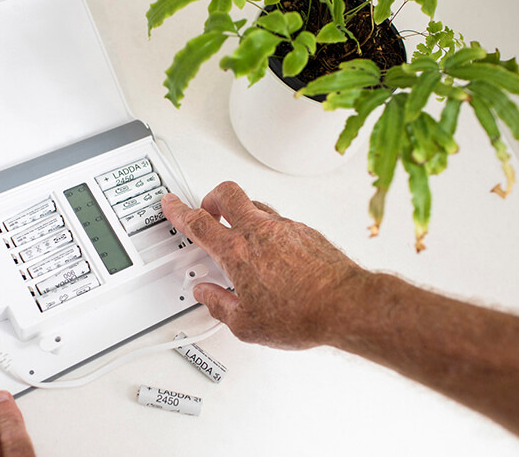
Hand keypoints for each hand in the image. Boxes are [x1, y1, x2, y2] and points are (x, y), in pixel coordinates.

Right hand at [161, 181, 369, 349]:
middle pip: (227, 194)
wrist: (346, 306)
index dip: (180, 211)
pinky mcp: (306, 232)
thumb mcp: (246, 324)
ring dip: (241, 213)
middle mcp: (259, 232)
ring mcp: (285, 228)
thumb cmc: (301, 313)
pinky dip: (267, 229)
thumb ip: (219, 305)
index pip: (199, 223)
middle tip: (206, 209)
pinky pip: (279, 221)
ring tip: (240, 236)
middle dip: (211, 196)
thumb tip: (206, 294)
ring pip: (255, 205)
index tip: (172, 204)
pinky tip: (271, 252)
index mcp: (237, 252)